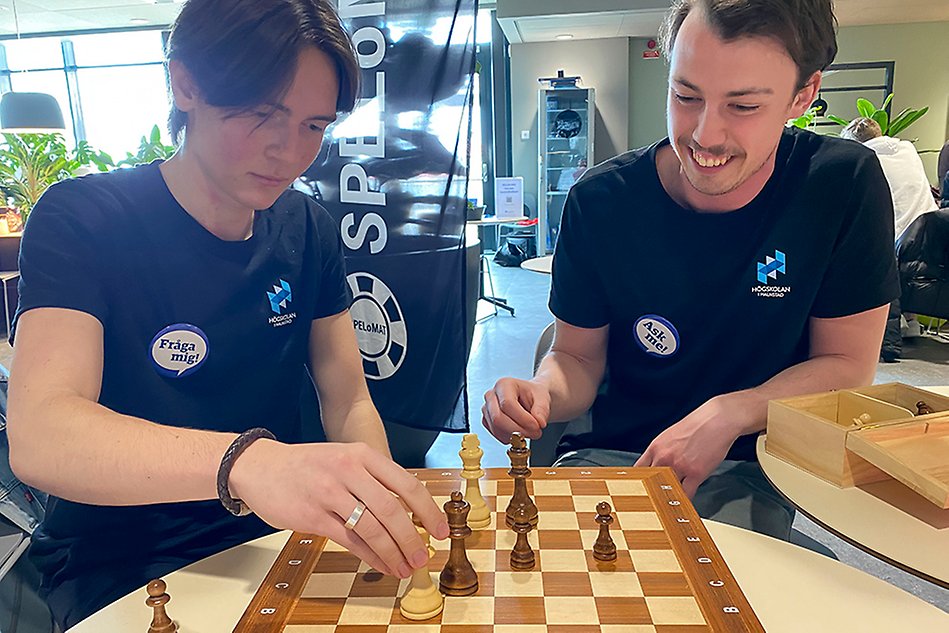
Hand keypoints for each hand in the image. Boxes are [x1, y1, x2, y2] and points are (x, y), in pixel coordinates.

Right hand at [229, 440, 448, 578]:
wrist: (260, 467)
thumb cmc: (307, 466)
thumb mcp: (344, 458)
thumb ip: (373, 480)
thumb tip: (407, 511)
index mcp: (363, 455)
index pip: (407, 484)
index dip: (428, 511)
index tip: (441, 530)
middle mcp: (349, 471)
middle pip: (392, 510)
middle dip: (413, 539)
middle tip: (423, 557)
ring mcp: (330, 493)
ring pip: (372, 528)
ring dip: (393, 552)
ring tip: (405, 567)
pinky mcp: (314, 516)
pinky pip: (350, 540)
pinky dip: (371, 556)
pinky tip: (382, 565)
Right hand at [482, 377, 550, 441]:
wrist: (529, 397)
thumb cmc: (533, 394)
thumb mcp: (543, 397)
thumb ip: (542, 409)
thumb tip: (539, 422)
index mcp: (504, 384)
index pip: (507, 404)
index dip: (522, 418)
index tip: (537, 426)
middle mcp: (492, 395)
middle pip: (498, 418)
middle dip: (518, 430)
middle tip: (535, 433)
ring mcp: (487, 409)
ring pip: (496, 429)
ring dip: (515, 436)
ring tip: (530, 433)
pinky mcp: (487, 421)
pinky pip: (496, 434)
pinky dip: (510, 438)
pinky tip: (520, 433)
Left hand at [634, 395, 743, 496]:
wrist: (717, 420)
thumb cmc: (697, 425)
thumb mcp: (670, 436)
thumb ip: (661, 451)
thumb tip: (657, 465)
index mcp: (655, 447)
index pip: (638, 469)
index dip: (637, 482)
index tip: (637, 489)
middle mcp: (664, 457)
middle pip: (650, 482)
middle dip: (651, 493)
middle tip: (652, 502)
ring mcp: (679, 466)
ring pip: (667, 490)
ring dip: (668, 498)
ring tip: (667, 507)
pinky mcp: (695, 473)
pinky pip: (686, 494)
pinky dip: (684, 501)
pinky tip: (683, 505)